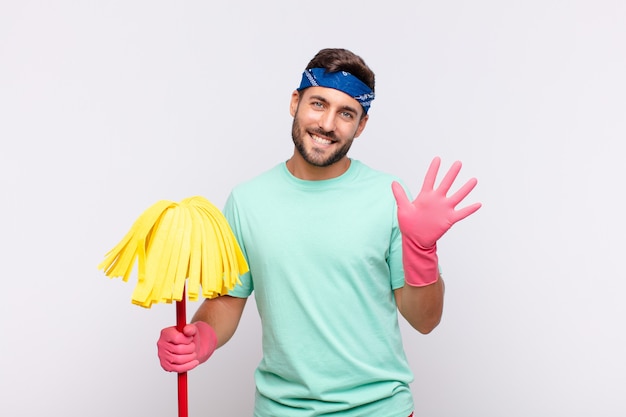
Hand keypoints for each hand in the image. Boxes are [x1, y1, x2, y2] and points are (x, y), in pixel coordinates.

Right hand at [157, 321, 217, 372]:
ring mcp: (162, 356)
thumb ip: (191, 328)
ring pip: (179, 360)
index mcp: (166, 333)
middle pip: (179, 350)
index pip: (177, 338)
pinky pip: (177, 368)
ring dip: (190, 357)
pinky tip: (194, 362)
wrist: (189, 347)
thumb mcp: (192, 330)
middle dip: (191, 349)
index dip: (187, 340)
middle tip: (193, 347)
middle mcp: (161, 344)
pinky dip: (188, 366)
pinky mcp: (166, 365)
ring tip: (193, 353)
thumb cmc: (188, 338)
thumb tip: (187, 330)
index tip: (190, 339)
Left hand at [392, 157, 480, 285]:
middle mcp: (437, 200)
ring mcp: (444, 209)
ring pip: (457, 196)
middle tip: (458, 163)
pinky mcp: (449, 219)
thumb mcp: (403, 209)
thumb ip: (400, 195)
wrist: (415, 239)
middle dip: (452, 174)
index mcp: (425, 196)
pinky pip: (461, 213)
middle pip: (446, 184)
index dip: (433, 170)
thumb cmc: (408, 224)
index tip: (437, 159)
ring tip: (473, 180)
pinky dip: (469, 209)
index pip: (430, 180)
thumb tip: (393, 182)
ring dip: (465, 189)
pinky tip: (478, 204)